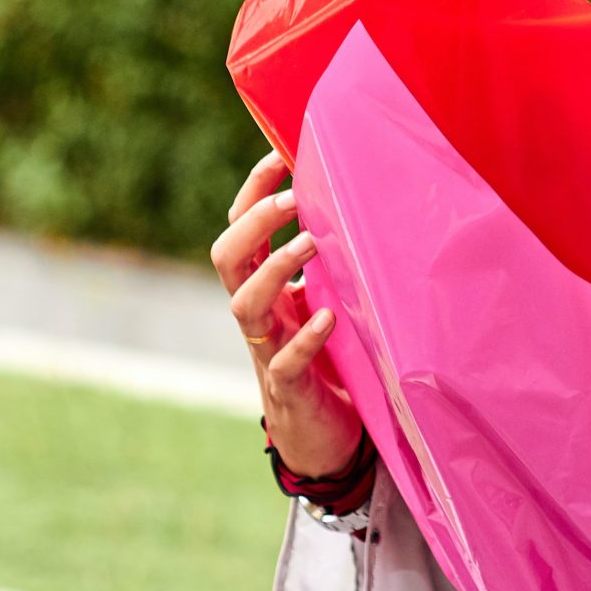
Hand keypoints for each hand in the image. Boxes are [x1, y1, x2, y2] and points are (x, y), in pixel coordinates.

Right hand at [211, 150, 364, 480]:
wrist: (323, 436)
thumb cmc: (328, 357)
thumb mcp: (326, 300)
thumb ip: (332, 264)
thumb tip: (362, 205)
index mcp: (266, 287)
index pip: (241, 228)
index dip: (253, 191)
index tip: (279, 154)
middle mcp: (260, 314)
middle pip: (227, 257)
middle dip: (254, 222)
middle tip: (293, 197)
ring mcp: (268, 350)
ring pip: (244, 304)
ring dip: (275, 269)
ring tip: (310, 242)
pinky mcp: (289, 388)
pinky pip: (286, 361)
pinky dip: (306, 338)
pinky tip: (329, 318)